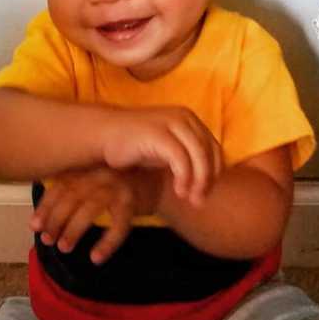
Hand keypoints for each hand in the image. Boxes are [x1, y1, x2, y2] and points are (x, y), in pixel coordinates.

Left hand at [30, 166, 161, 264]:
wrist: (161, 179)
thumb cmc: (122, 183)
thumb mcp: (97, 180)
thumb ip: (76, 190)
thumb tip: (43, 221)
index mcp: (91, 167)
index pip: (62, 185)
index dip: (46, 206)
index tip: (34, 226)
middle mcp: (102, 172)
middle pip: (72, 196)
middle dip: (56, 220)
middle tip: (49, 240)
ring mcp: (119, 185)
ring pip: (91, 208)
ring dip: (74, 230)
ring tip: (64, 248)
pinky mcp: (133, 200)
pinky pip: (119, 224)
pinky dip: (107, 242)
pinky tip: (96, 257)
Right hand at [100, 106, 221, 205]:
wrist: (104, 135)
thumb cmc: (136, 146)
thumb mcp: (166, 149)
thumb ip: (186, 157)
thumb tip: (208, 180)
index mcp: (189, 119)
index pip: (213, 147)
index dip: (215, 171)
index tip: (207, 192)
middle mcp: (184, 117)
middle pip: (209, 151)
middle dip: (208, 179)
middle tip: (200, 202)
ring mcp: (172, 123)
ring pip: (198, 154)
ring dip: (199, 180)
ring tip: (191, 199)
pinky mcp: (159, 133)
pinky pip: (180, 158)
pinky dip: (184, 176)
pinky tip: (179, 191)